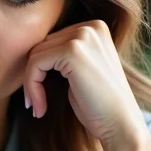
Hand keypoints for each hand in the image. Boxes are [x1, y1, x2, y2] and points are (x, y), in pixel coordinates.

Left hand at [22, 19, 147, 150]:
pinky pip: (35, 65)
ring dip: (31, 84)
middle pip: (41, 46)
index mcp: (95, 28)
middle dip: (33, 77)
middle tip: (36, 103)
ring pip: (35, 55)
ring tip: (38, 107)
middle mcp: (91, 27)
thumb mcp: (81, 70)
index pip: (51, 41)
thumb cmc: (99, 104)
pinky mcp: (72, 52)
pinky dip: (32, 88)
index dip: (41, 69)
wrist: (120, 124)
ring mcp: (83, 37)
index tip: (39, 94)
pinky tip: (41, 108)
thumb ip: (63, 55)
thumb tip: (30, 51)